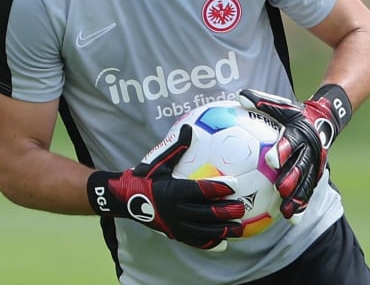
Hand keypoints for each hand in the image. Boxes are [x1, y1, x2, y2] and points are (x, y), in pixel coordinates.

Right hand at [87, 124, 245, 250]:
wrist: (127, 199)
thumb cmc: (146, 176)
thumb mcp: (159, 161)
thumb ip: (177, 147)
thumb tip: (189, 127)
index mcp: (173, 191)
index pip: (200, 190)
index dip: (218, 187)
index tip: (235, 184)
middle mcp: (175, 211)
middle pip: (205, 213)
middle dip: (225, 212)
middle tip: (241, 207)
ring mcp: (175, 225)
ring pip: (203, 231)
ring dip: (223, 230)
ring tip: (239, 228)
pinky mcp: (174, 234)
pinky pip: (194, 241)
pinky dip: (209, 242)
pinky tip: (224, 242)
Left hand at [238, 85, 352, 221]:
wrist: (324, 121)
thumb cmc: (295, 114)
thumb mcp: (281, 105)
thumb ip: (261, 101)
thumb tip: (239, 96)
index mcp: (300, 132)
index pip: (290, 141)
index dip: (282, 150)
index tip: (270, 159)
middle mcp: (310, 150)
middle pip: (301, 166)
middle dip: (292, 178)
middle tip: (280, 189)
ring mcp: (315, 164)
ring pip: (306, 183)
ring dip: (297, 198)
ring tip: (286, 213)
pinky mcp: (315, 174)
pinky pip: (308, 191)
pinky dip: (302, 205)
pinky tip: (292, 219)